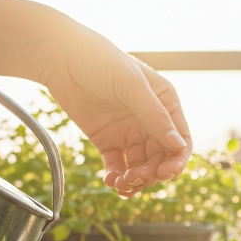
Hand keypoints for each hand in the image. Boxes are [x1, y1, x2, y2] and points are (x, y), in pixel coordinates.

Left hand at [40, 21, 190, 196]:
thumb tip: (178, 146)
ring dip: (134, 180)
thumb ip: (155, 116)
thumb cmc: (99, 60)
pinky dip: (116, 177)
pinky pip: (118, 166)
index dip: (176, 162)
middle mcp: (151, 121)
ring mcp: (129, 133)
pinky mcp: (108, 141)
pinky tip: (110, 181)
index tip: (163, 174)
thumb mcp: (131, 85)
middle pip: (160, 160)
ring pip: (140, 167)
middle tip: (133, 178)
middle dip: (150, 174)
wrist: (60, 57)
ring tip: (120, 183)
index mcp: (165, 105)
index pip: (181, 142)